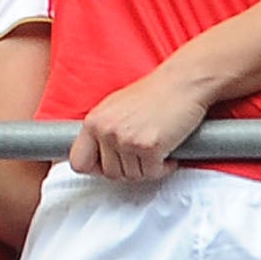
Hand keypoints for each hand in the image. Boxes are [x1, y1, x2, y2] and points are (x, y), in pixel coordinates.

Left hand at [68, 58, 211, 183]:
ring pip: (133, 176)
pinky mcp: (148, 147)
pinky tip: (168, 152)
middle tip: (143, 157)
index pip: (78, 162)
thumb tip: (98, 157)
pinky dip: (164, 167)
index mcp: (93, 121)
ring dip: (148, 168)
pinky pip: (153, 173)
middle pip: (110, 174)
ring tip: (156, 151)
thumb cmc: (154, 94)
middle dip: (129, 169)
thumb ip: (103, 131)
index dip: (96, 169)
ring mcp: (125, 140)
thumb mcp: (115, 108)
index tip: (111, 166)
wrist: (181, 83)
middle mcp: (105, 131)